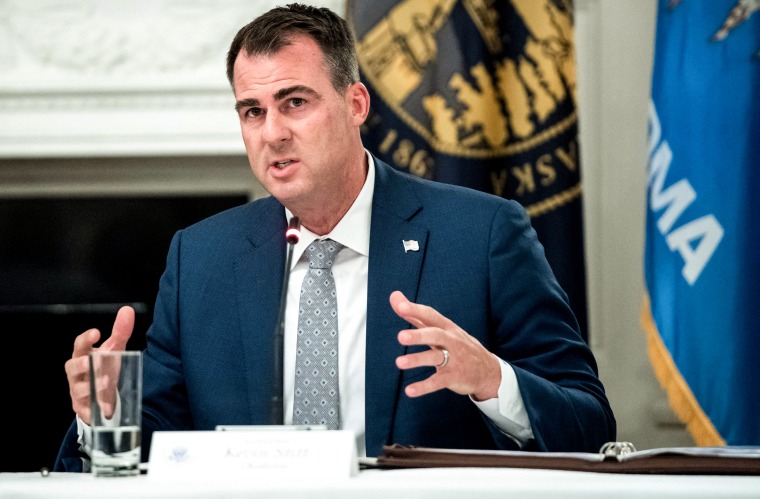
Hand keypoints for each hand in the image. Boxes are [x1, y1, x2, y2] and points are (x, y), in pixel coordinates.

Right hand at [64, 306, 134, 423]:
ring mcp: (78, 390)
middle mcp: (76, 372)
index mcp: (82, 355)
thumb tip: (127, 310)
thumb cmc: (104, 366)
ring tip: (106, 381)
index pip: (79, 345)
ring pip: (78, 389)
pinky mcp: (83, 406)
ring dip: (91, 385)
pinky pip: (86, 408)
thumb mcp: (114, 348)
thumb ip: (121, 331)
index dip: (86, 338)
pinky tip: (105, 408)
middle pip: (72, 367)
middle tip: (93, 361)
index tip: (96, 332)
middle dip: (81, 364)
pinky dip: (95, 408)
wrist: (101, 393)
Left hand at [390, 291, 500, 400]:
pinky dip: (424, 386)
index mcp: (446, 327)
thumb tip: (394, 296)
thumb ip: (416, 315)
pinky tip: (410, 390)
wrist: (488, 370)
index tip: (400, 305)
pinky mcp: (454, 377)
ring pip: (435, 357)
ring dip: (417, 359)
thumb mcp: (440, 328)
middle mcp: (451, 341)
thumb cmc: (457, 345)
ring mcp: (454, 359)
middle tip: (400, 336)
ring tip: (399, 362)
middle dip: (419, 335)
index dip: (416, 310)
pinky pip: (438, 382)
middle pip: (435, 335)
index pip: (430, 315)